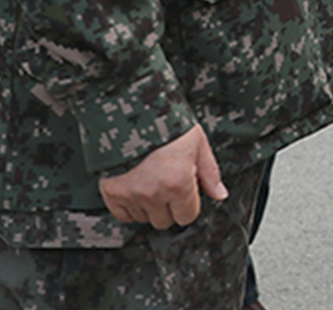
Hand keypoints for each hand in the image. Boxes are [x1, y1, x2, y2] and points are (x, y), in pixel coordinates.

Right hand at [98, 124, 224, 229]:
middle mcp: (154, 194)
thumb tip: (220, 195)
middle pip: (165, 221)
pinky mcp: (111, 192)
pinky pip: (122, 216)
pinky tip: (135, 189)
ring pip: (144, 219)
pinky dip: (129, 207)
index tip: (184, 191)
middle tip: (167, 185)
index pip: (187, 216)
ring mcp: (131, 195)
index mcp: (179, 184)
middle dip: (169, 207)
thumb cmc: (167, 125)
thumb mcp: (197, 143)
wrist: (131, 112)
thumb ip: (210, 173)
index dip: (189, 204)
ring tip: (150, 181)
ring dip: (149, 206)